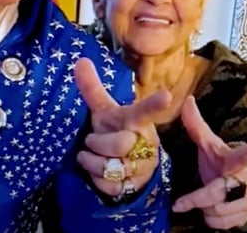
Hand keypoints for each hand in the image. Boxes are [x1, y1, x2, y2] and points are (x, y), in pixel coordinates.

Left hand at [73, 58, 170, 197]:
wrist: (129, 164)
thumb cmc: (116, 131)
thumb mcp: (105, 111)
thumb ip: (92, 88)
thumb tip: (80, 61)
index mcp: (137, 121)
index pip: (145, 111)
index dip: (155, 104)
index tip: (166, 96)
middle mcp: (144, 143)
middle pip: (120, 144)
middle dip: (98, 143)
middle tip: (90, 140)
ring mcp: (141, 166)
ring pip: (113, 167)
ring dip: (93, 162)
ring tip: (88, 155)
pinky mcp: (133, 185)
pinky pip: (110, 185)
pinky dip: (96, 178)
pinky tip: (96, 171)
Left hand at [172, 96, 246, 228]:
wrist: (243, 188)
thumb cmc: (222, 163)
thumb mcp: (209, 145)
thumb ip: (196, 125)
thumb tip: (186, 99)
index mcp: (237, 160)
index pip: (244, 155)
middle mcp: (245, 180)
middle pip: (218, 194)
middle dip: (198, 199)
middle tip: (180, 204)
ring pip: (216, 212)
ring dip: (204, 208)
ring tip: (206, 198)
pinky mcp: (245, 217)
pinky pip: (219, 225)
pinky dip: (210, 220)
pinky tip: (213, 210)